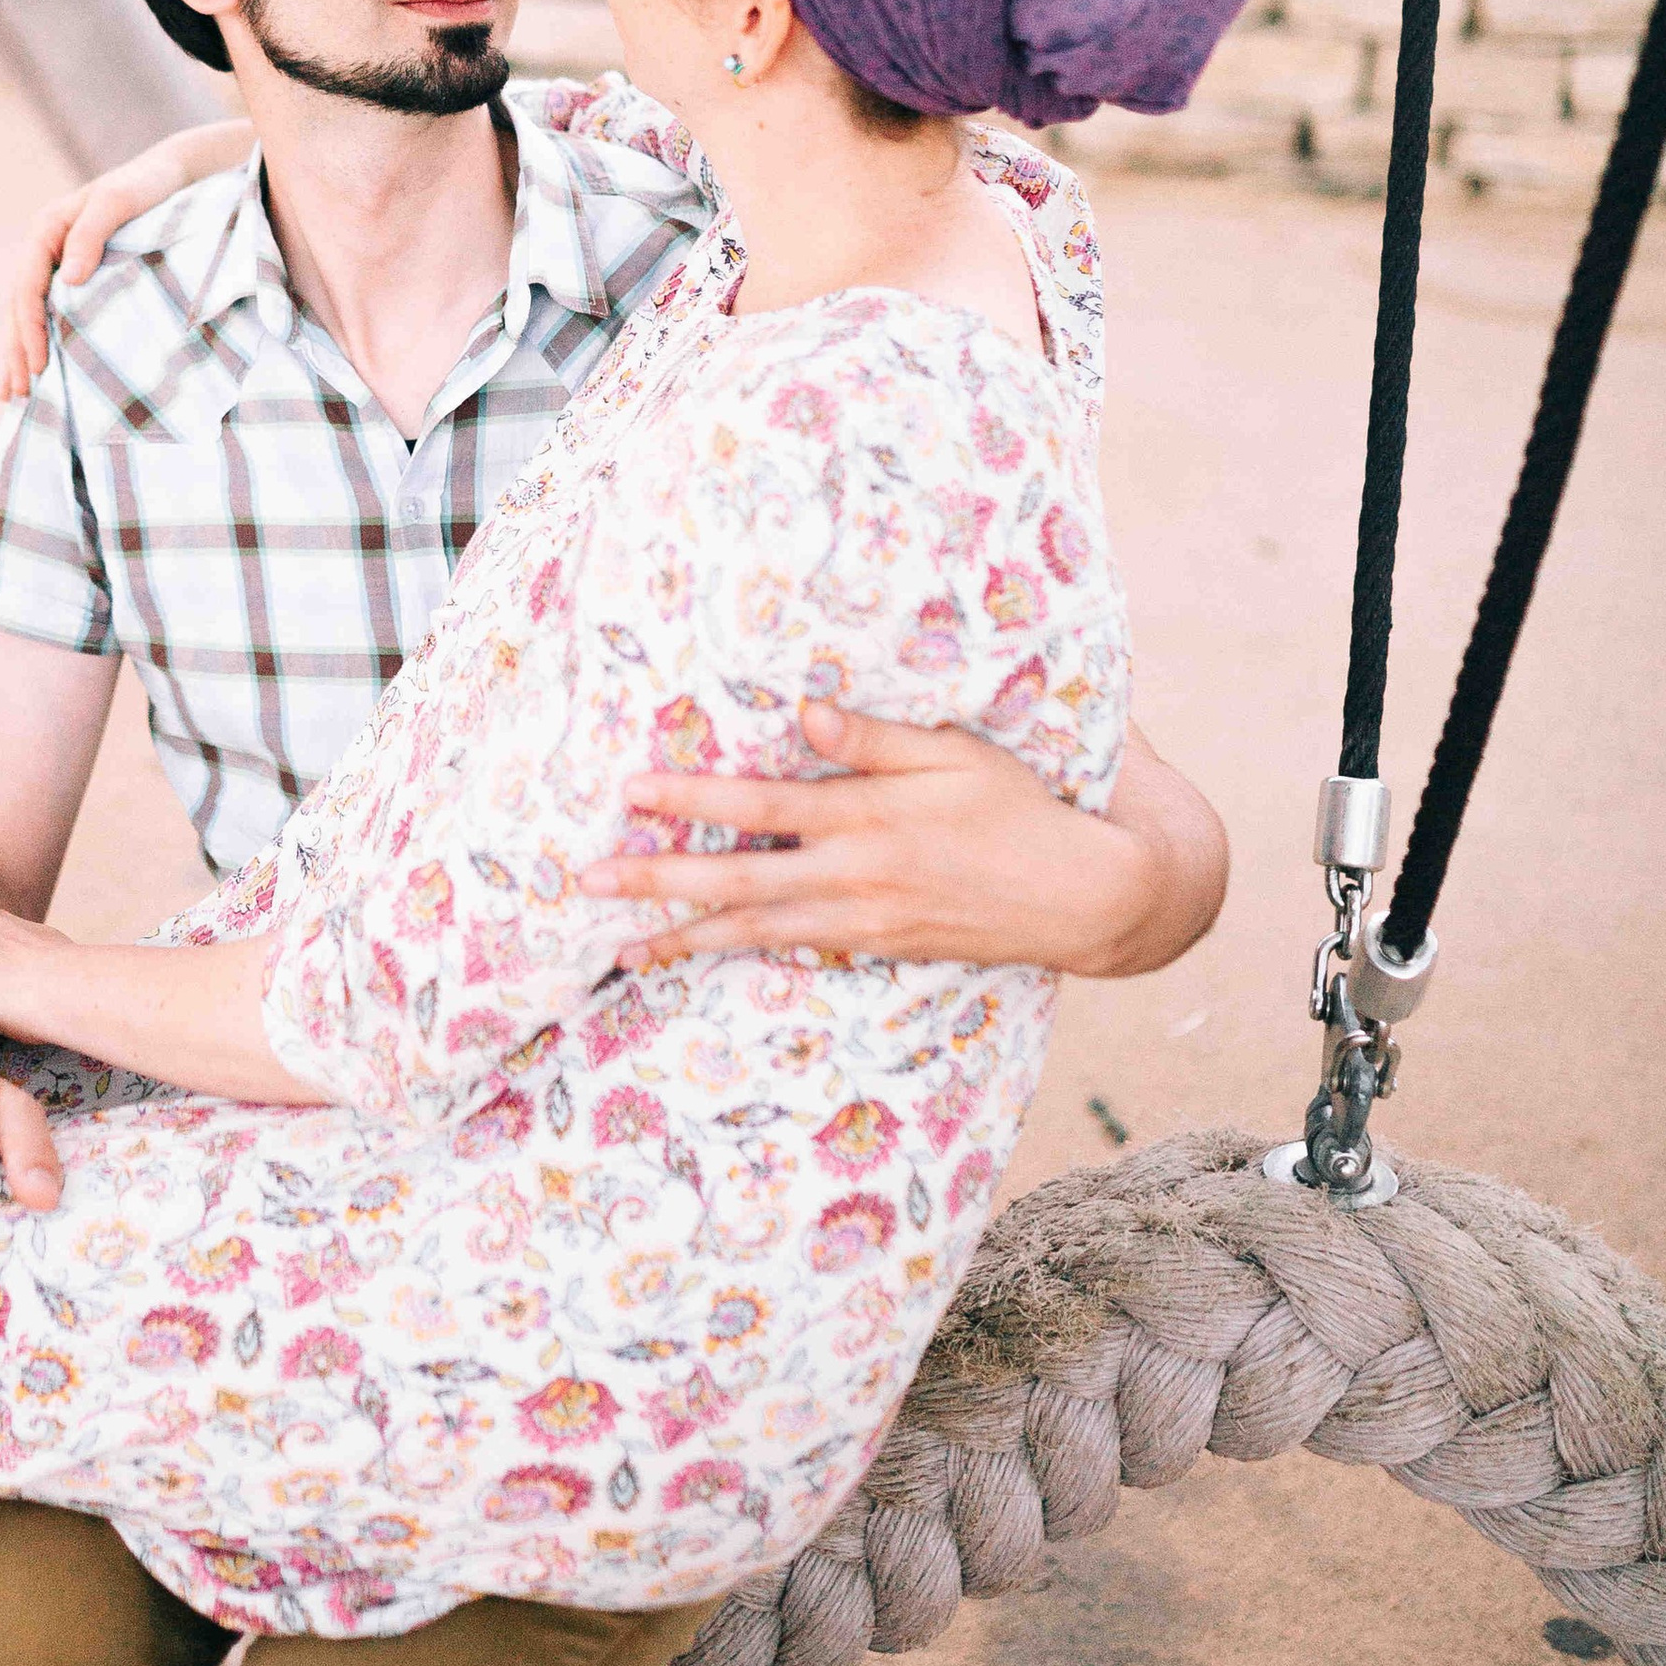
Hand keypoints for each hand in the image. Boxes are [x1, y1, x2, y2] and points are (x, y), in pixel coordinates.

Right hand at [0, 120, 254, 398]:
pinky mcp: (79, 275)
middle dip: (17, 350)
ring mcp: (61, 263)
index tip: (37, 364)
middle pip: (22, 307)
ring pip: (32, 314)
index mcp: (46, 229)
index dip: (28, 328)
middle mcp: (47, 248)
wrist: (172, 175)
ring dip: (21, 352)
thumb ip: (91, 234)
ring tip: (15, 395)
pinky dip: (45, 340)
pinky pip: (54, 312)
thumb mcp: (118, 201)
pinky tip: (42, 367)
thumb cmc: (146, 185)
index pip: (26, 287)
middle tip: (18, 394)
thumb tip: (68, 279)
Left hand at [578, 699, 1178, 977]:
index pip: (759, 808)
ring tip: (622, 946)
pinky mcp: (875, 947)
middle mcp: (852, 877)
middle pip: (735, 882)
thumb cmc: (1018, 808)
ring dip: (684, 937)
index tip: (630, 792)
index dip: (690, 801)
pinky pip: (792, 950)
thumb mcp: (955, 754)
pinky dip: (741, 954)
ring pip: (754, 931)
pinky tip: (703, 954)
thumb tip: (800, 710)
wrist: (1078, 897)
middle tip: (587, 885)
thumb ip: (874, 737)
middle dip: (657, 882)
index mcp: (866, 819)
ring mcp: (861, 921)